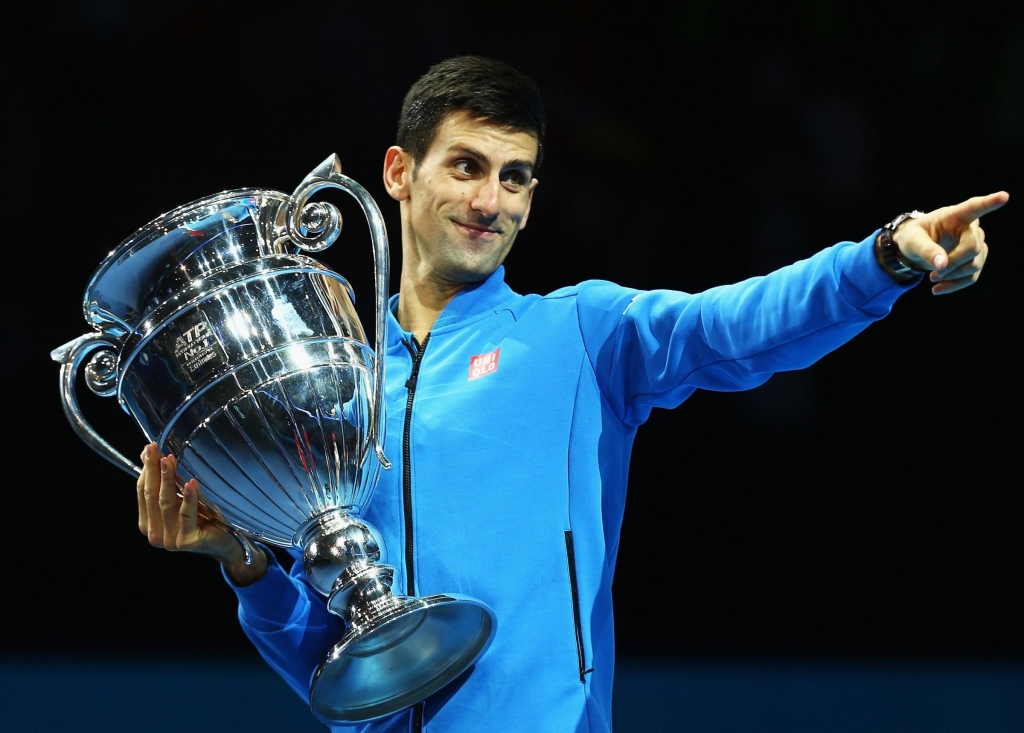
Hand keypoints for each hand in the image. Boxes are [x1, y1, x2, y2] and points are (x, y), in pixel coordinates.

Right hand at [137, 443, 266, 583]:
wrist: (224, 541)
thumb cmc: (202, 517)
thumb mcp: (180, 497)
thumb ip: (165, 481)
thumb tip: (148, 454)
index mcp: (148, 523)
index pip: (143, 492)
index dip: (146, 469)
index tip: (149, 449)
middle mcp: (154, 534)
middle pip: (152, 496)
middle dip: (153, 470)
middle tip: (155, 450)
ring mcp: (169, 540)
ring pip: (166, 503)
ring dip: (168, 479)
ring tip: (169, 460)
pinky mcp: (186, 542)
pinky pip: (186, 515)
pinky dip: (188, 498)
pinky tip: (191, 483)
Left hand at [892, 191, 1007, 294]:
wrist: (915, 248)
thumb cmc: (914, 237)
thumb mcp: (912, 241)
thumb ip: (926, 250)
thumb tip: (942, 266)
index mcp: (954, 215)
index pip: (974, 207)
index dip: (989, 202)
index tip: (1003, 196)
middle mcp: (971, 228)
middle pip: (973, 247)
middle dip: (954, 263)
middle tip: (933, 274)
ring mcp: (976, 243)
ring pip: (975, 264)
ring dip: (953, 276)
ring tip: (932, 279)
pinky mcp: (975, 259)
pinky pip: (972, 276)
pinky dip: (955, 285)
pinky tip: (937, 289)